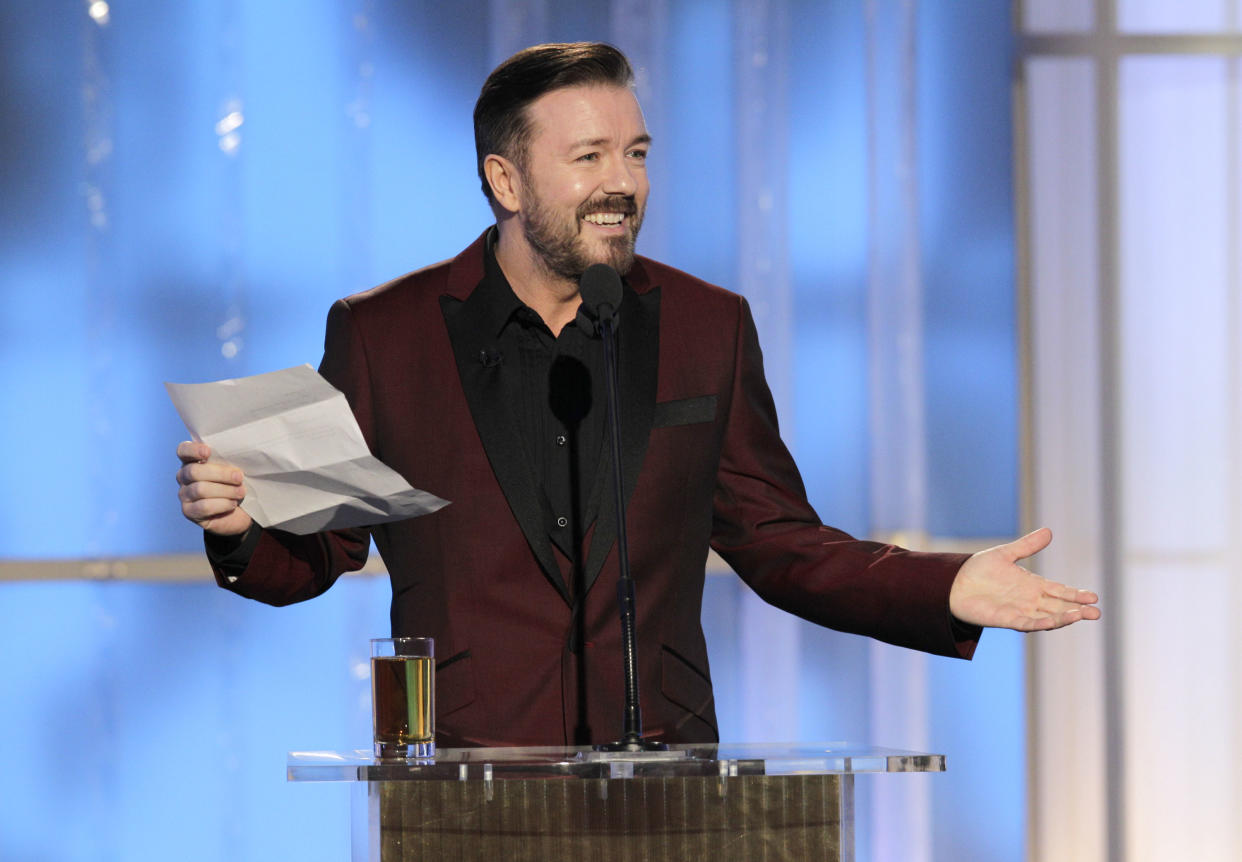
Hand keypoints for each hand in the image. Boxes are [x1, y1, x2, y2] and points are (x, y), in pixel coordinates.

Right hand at [176, 441, 252, 535]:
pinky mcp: (189, 512)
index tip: (208, 452)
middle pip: (193, 472)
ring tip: (241, 492)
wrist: (243, 511)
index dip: (193, 450)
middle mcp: (184, 477)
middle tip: (239, 477)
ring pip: (200, 489)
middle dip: (220, 474)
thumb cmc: (237, 484)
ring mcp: (184, 495)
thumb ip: (230, 459)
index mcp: (193, 461)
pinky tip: (232, 504)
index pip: (183, 450)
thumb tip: (238, 451)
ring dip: (225, 490)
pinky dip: (222, 504)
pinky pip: (204, 507)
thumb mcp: (235, 469)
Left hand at [949, 528, 1099, 631]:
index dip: (1075, 594)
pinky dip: (1040, 624)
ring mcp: (1018, 611)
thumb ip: (1027, 546)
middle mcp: (1029, 601)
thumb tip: (1049, 531)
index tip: (1094, 596)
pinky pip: (1026, 624)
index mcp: (1031, 586)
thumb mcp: (1006, 554)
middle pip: (1058, 607)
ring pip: (1047, 617)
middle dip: (1077, 610)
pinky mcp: (1005, 619)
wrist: (953, 583)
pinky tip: (1053, 622)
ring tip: (1082, 616)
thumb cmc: (978, 570)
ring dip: (1064, 618)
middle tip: (1097, 612)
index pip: (1059, 591)